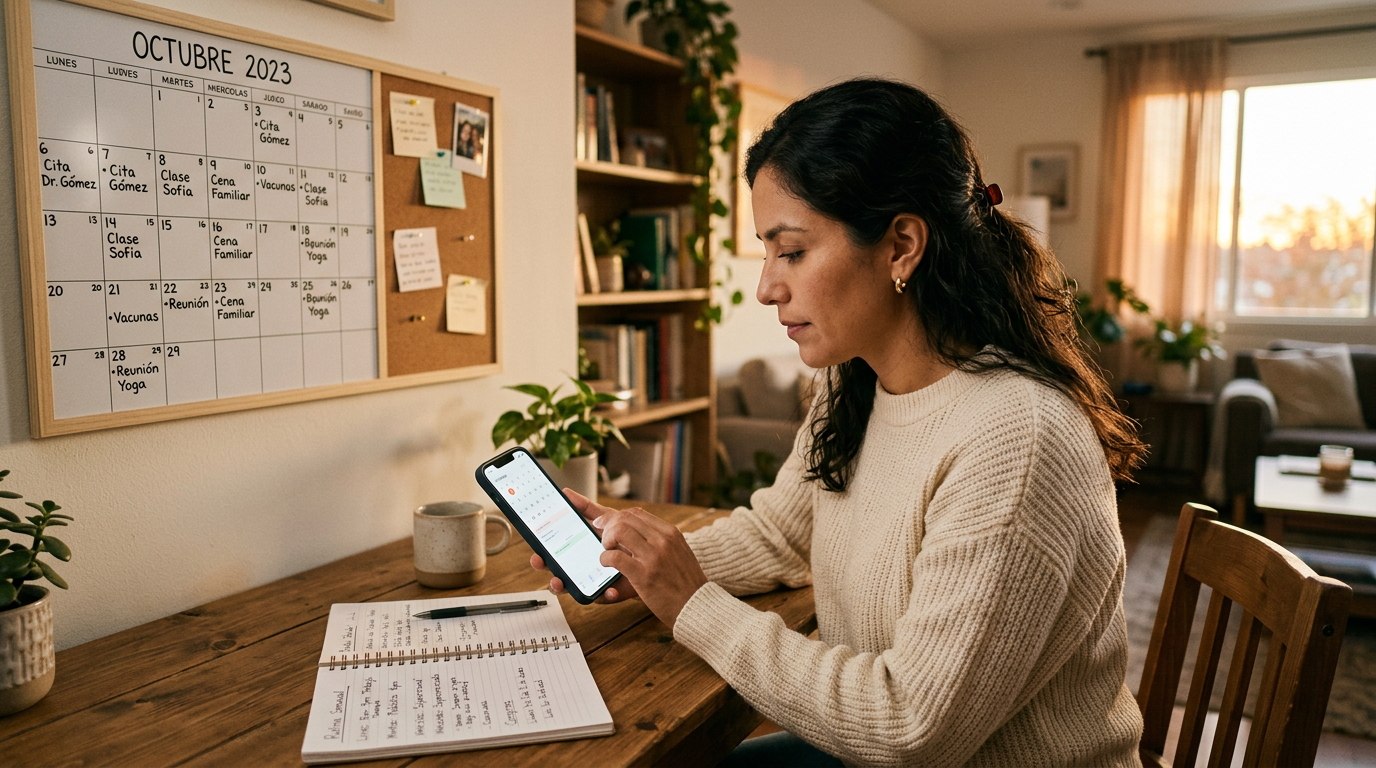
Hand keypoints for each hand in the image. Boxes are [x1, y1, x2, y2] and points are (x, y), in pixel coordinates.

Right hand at [530, 489, 639, 604]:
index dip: (542, 558)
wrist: (648, 550)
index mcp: (577, 553)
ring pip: (576, 590)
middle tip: (548, 573)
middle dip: (550, 576)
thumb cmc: (622, 537)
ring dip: (568, 588)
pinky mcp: (611, 591)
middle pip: (559, 576)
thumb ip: (586, 509)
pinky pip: (604, 596)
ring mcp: (595, 582)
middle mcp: (582, 569)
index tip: (537, 555)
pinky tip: (610, 590)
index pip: (554, 558)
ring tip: (564, 583)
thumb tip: (567, 493)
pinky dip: (605, 594)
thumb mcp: (605, 520)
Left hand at [587, 494, 708, 630]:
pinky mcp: (643, 575)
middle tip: (603, 539)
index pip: (636, 513)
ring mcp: (653, 556)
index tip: (606, 525)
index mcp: (670, 533)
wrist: (697, 605)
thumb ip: (661, 541)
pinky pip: (615, 557)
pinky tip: (606, 564)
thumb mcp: (679, 552)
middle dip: (607, 526)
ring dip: (606, 539)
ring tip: (607, 551)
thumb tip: (636, 533)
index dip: (616, 517)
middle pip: (624, 518)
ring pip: (618, 531)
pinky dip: (605, 558)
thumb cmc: (685, 583)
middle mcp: (662, 540)